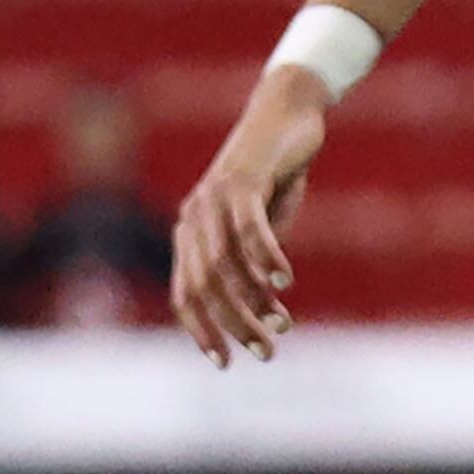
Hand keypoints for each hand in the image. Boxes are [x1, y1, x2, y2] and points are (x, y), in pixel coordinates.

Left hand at [171, 66, 327, 366]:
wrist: (288, 110)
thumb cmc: (278, 171)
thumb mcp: (265, 223)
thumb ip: (255, 261)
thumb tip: (264, 310)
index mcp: (190, 232)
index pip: (185, 296)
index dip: (202, 331)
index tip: (226, 362)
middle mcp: (192, 218)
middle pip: (205, 288)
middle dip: (235, 325)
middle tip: (266, 351)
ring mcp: (214, 198)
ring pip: (225, 265)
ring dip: (253, 301)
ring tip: (281, 325)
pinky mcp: (242, 181)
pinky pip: (248, 230)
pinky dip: (266, 258)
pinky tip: (286, 279)